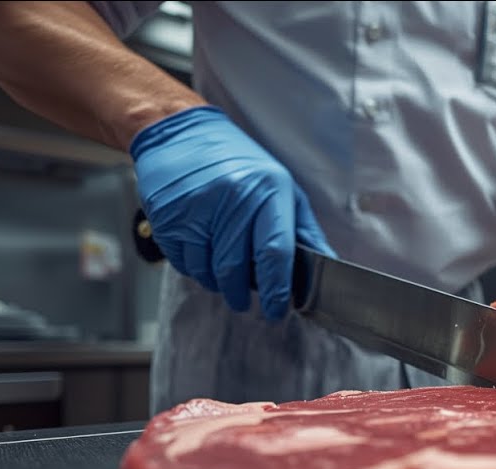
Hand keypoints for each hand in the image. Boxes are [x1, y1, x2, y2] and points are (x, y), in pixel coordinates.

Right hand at [129, 105, 334, 320]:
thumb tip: (327, 264)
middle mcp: (232, 199)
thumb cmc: (238, 163)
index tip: (278, 310)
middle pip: (236, 268)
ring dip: (217, 283)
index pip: (275, 252)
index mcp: (267, 191)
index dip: (277, 288)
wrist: (181, 132)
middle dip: (242, 293)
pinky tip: (202, 253)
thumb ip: (304, 229)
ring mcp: (196, 207)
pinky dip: (195, 269)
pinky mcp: (168, 216)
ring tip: (223, 273)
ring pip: (207, 270)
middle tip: (245, 301)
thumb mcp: (281, 187)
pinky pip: (183, 262)